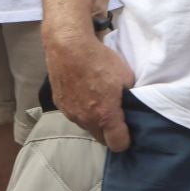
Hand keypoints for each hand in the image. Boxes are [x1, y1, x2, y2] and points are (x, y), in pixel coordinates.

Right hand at [45, 29, 134, 150]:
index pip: (118, 145)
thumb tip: (130, 106)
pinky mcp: (59, 104)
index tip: (128, 129)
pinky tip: (82, 92)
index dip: (126, 140)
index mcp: (105, 115)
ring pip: (86, 126)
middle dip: (109, 132)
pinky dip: (80, 109)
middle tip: (114, 114)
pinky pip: (74, 114)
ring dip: (93, 120)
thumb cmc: (100, 59)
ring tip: (96, 100)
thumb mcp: (126, 76)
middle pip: (101, 139)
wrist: (68, 45)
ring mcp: (70, 113)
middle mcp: (86, 119)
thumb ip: (129, 97)